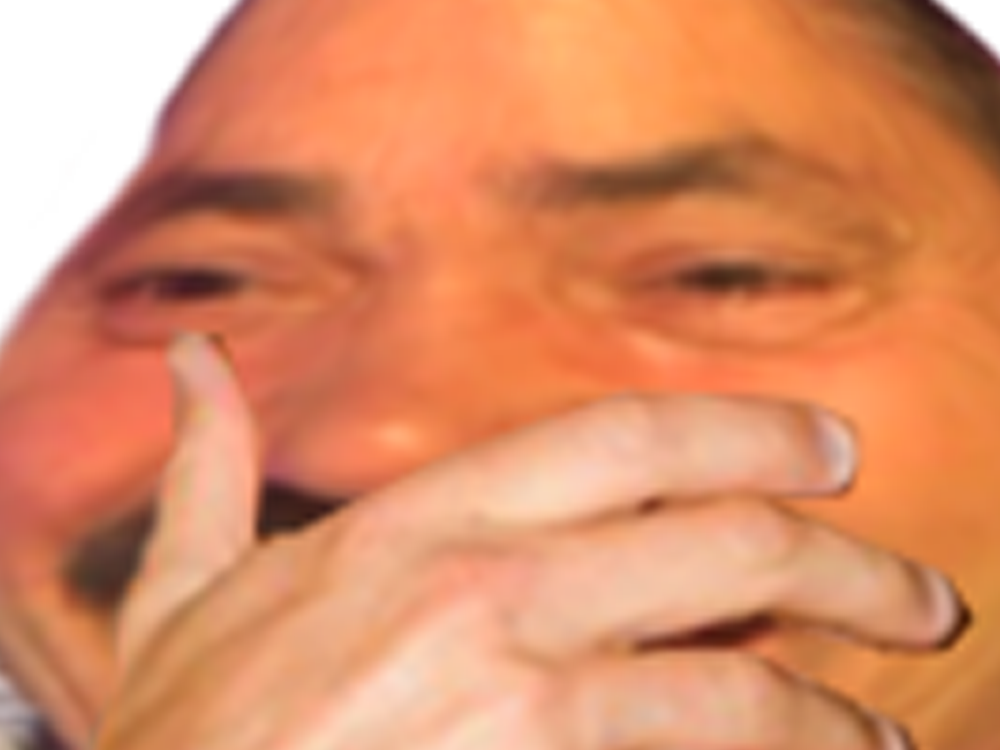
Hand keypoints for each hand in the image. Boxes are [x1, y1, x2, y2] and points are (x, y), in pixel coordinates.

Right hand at [96, 333, 963, 749]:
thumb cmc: (185, 735)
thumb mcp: (182, 587)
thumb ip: (205, 463)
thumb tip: (193, 360)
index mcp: (407, 524)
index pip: (622, 440)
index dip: (744, 433)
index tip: (824, 449)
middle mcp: (475, 594)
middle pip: (718, 545)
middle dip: (844, 567)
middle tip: (914, 595)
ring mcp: (509, 701)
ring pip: (734, 684)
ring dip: (829, 707)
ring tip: (876, 731)